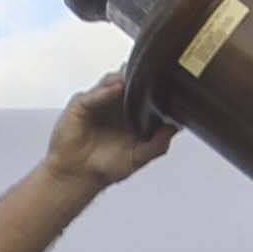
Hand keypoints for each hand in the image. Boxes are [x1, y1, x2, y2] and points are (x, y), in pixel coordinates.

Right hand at [41, 73, 178, 189]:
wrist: (78, 176)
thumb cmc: (105, 166)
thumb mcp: (138, 158)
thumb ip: (157, 144)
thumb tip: (175, 128)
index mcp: (132, 113)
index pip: (146, 92)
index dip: (156, 87)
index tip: (169, 84)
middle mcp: (116, 103)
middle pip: (130, 81)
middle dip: (140, 76)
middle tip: (154, 75)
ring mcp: (98, 101)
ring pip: (112, 82)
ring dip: (123, 78)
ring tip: (134, 78)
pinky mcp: (81, 105)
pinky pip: (93, 95)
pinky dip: (104, 91)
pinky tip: (115, 89)